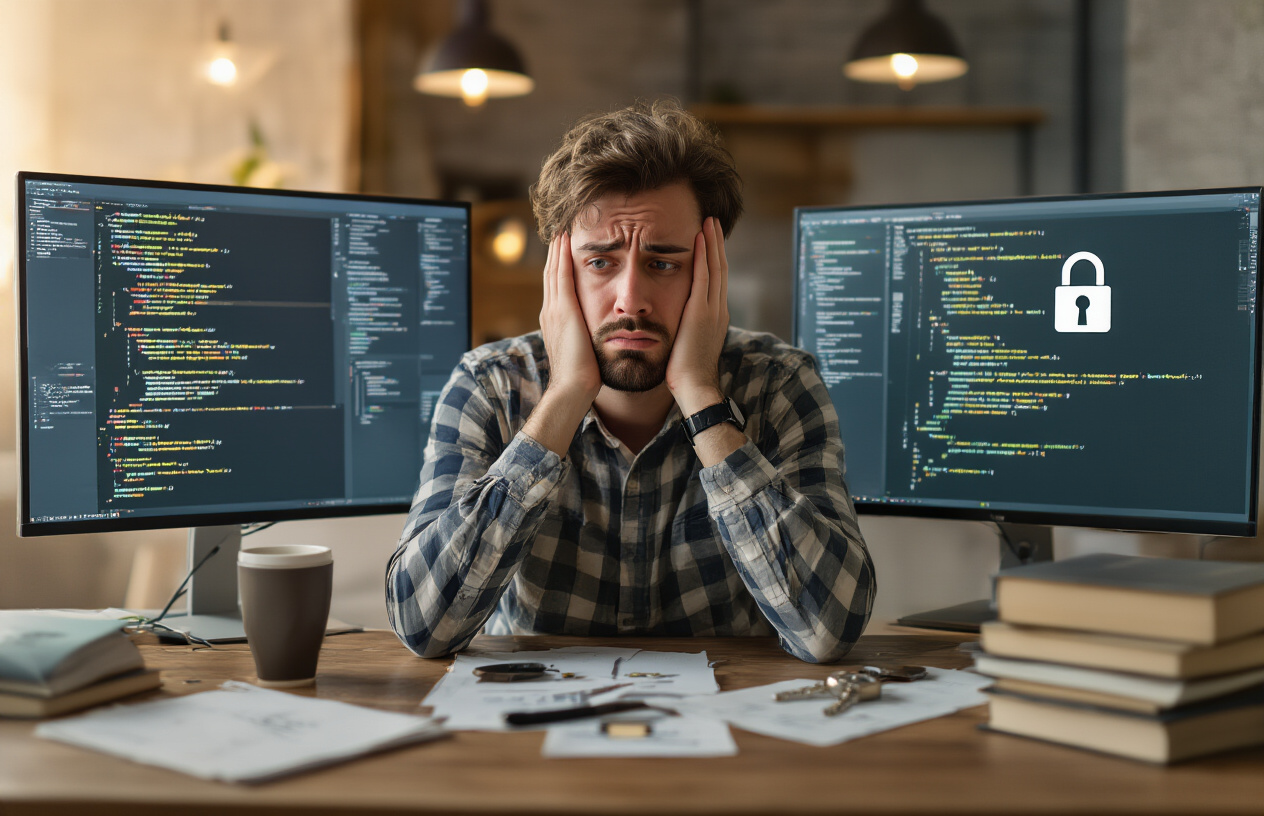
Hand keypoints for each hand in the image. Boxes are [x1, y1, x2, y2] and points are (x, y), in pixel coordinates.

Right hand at [538, 232, 600, 403]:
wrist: (573, 388)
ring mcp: (554, 310)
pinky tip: (566, 241)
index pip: (557, 289)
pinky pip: (561, 275)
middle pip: (552, 275)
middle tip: (560, 233)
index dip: (559, 269)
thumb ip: (588, 339)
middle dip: (556, 255)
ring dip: (558, 250)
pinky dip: (562, 256)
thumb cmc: (584, 377)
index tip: (565, 253)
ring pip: (554, 271)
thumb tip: (600, 336)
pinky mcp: (563, 310)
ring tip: (562, 231)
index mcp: (556, 322)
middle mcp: (551, 312)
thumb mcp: (585, 352)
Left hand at [666, 217, 728, 414]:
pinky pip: (703, 277)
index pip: (716, 281)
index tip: (710, 241)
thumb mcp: (689, 345)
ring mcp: (712, 310)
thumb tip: (677, 323)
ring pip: (715, 268)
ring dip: (712, 243)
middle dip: (717, 245)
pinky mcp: (701, 312)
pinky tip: (700, 238)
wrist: (695, 387)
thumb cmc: (686, 373)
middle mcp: (718, 310)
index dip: (714, 259)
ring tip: (709, 222)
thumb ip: (687, 329)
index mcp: (716, 317)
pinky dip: (703, 256)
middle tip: (713, 222)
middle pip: (720, 269)